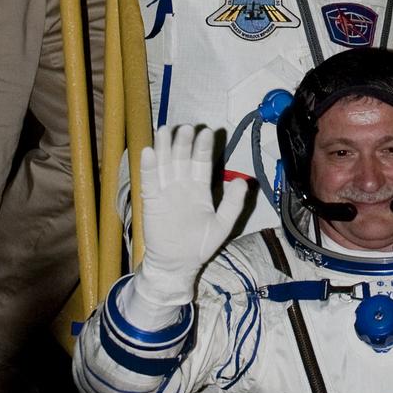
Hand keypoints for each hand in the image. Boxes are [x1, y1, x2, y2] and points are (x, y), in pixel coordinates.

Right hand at [136, 125, 246, 305]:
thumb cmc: (199, 246)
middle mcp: (182, 185)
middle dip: (184, 143)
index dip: (204, 147)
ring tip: (165, 130)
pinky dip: (148, 166)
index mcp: (200, 188)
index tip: (208, 131)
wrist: (177, 265)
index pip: (202, 162)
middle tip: (187, 127)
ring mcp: (165, 191)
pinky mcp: (150, 200)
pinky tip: (149, 152)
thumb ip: (233, 204)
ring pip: (164, 164)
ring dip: (164, 148)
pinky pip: (149, 181)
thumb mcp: (222, 225)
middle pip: (182, 158)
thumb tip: (244, 181)